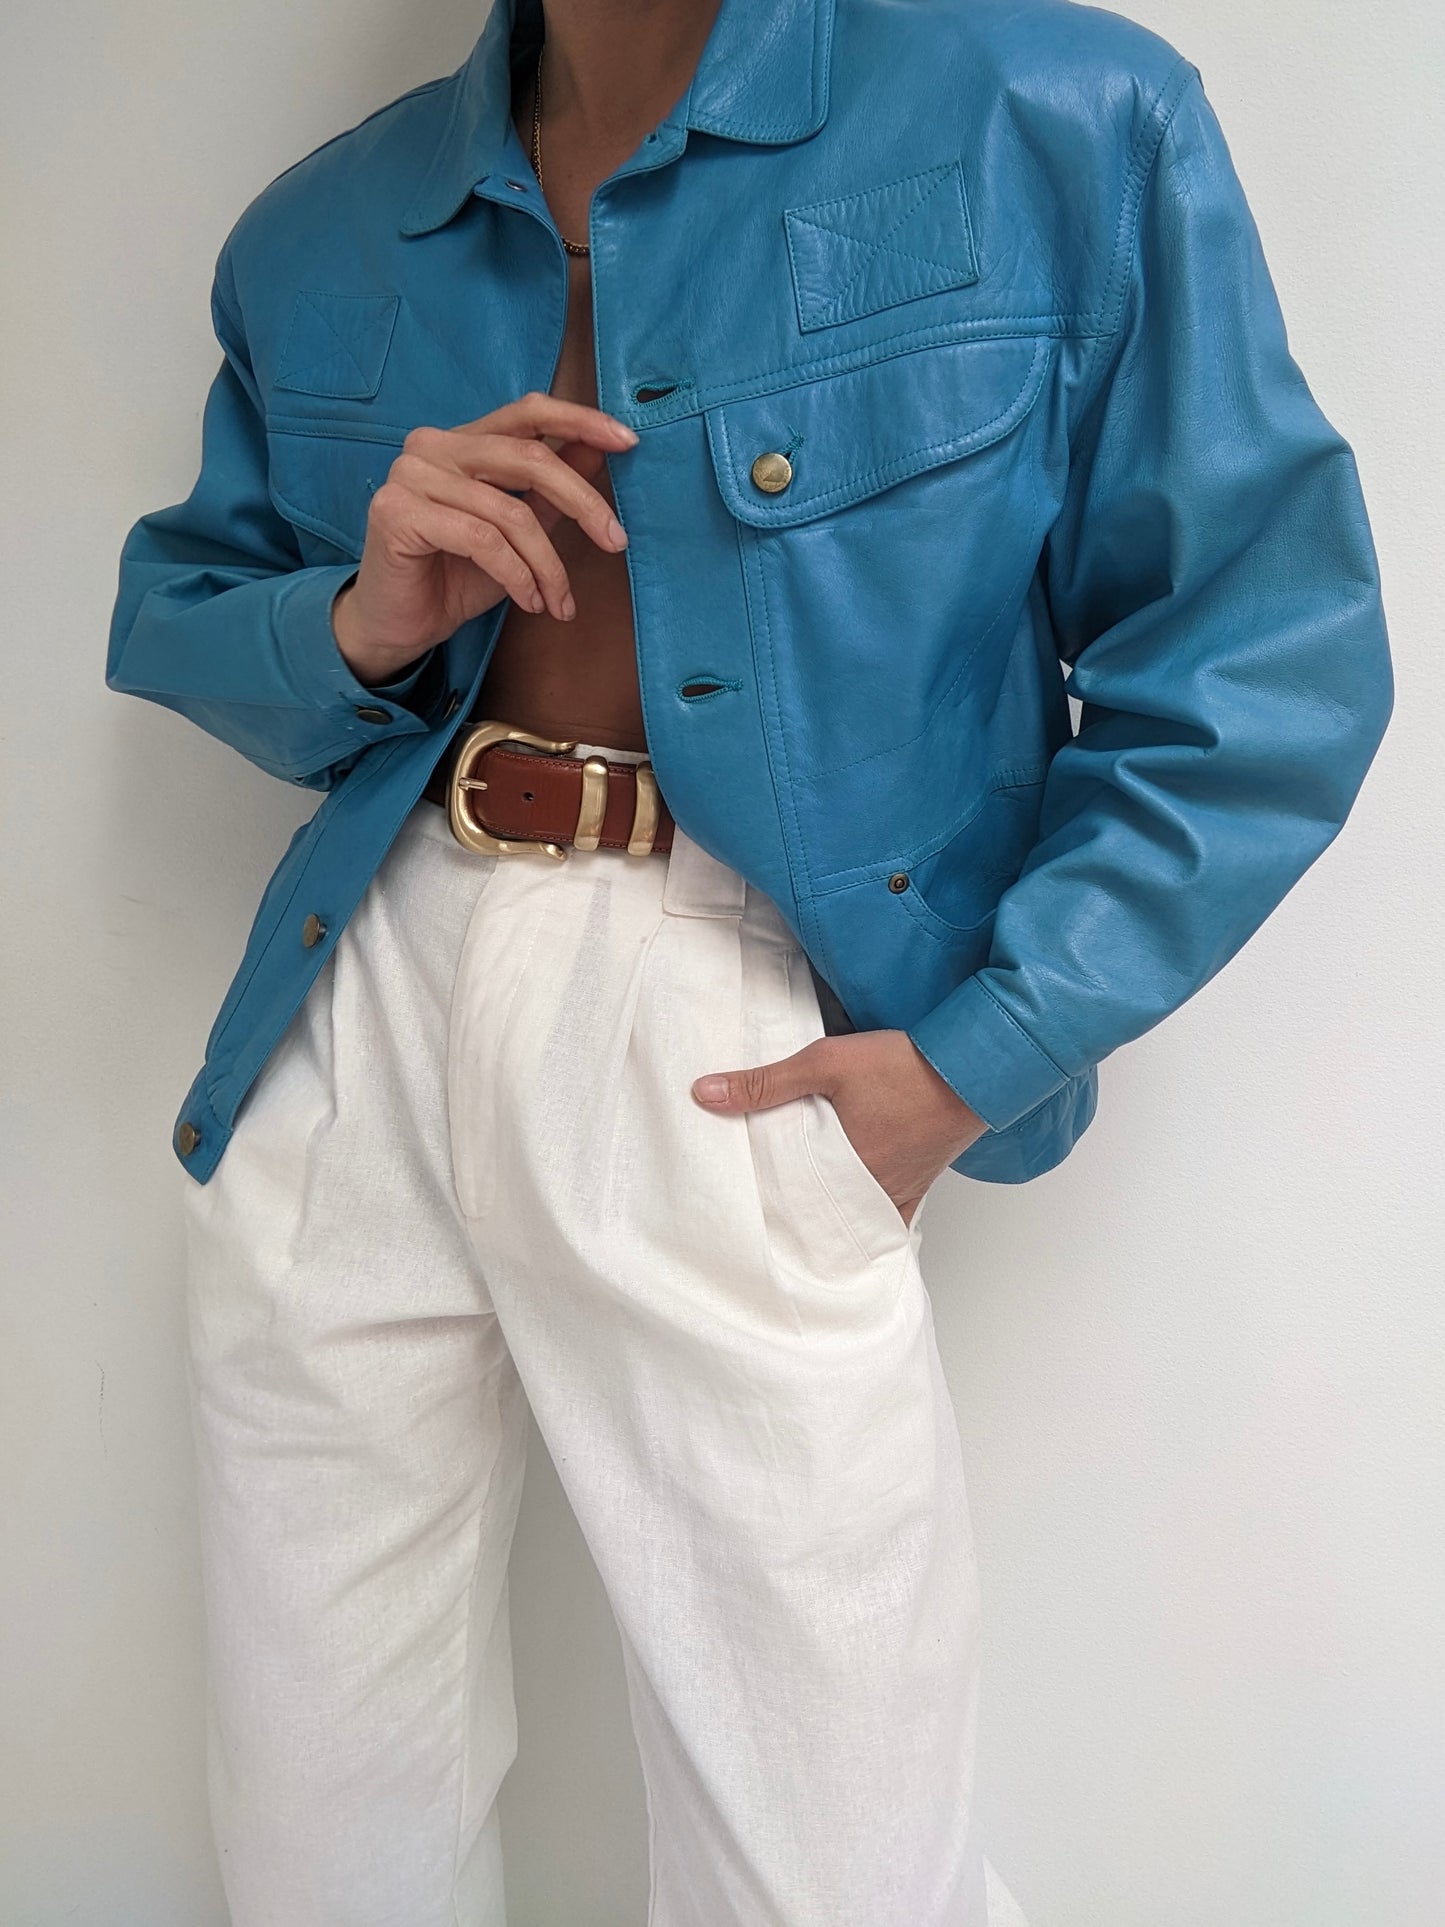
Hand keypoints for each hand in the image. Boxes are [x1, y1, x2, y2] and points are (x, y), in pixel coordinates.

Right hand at [331, 392, 639, 685]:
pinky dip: (518, 576)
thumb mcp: (517, 533)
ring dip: (547, 564)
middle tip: (617, 541)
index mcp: (461, 441)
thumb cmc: (455, 577)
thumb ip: (549, 491)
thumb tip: (600, 448)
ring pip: (509, 511)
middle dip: (582, 502)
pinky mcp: (397, 512)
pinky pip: (482, 541)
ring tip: (559, 602)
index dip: (580, 420)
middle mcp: (432, 446)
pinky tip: (530, 602)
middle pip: (528, 457)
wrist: (400, 626)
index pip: (527, 412)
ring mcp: (411, 475)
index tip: (629, 442)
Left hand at [691, 1029, 988, 1225]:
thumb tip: (704, 1093)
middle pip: (817, 1210)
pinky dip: (867, 1224)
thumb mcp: (824, 1062)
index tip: (740, 1205)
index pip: (787, 1199)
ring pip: (848, 1215)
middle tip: (760, 1211)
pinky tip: (848, 1227)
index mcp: (839, 1169)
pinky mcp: (918, 1185)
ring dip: (825, 1213)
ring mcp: (895, 1191)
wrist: (972, 1068)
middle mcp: (866, 1190)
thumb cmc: (902, 1066)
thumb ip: (764, 1082)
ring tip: (794, 1212)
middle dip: (790, 1210)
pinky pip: (888, 1219)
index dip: (763, 1202)